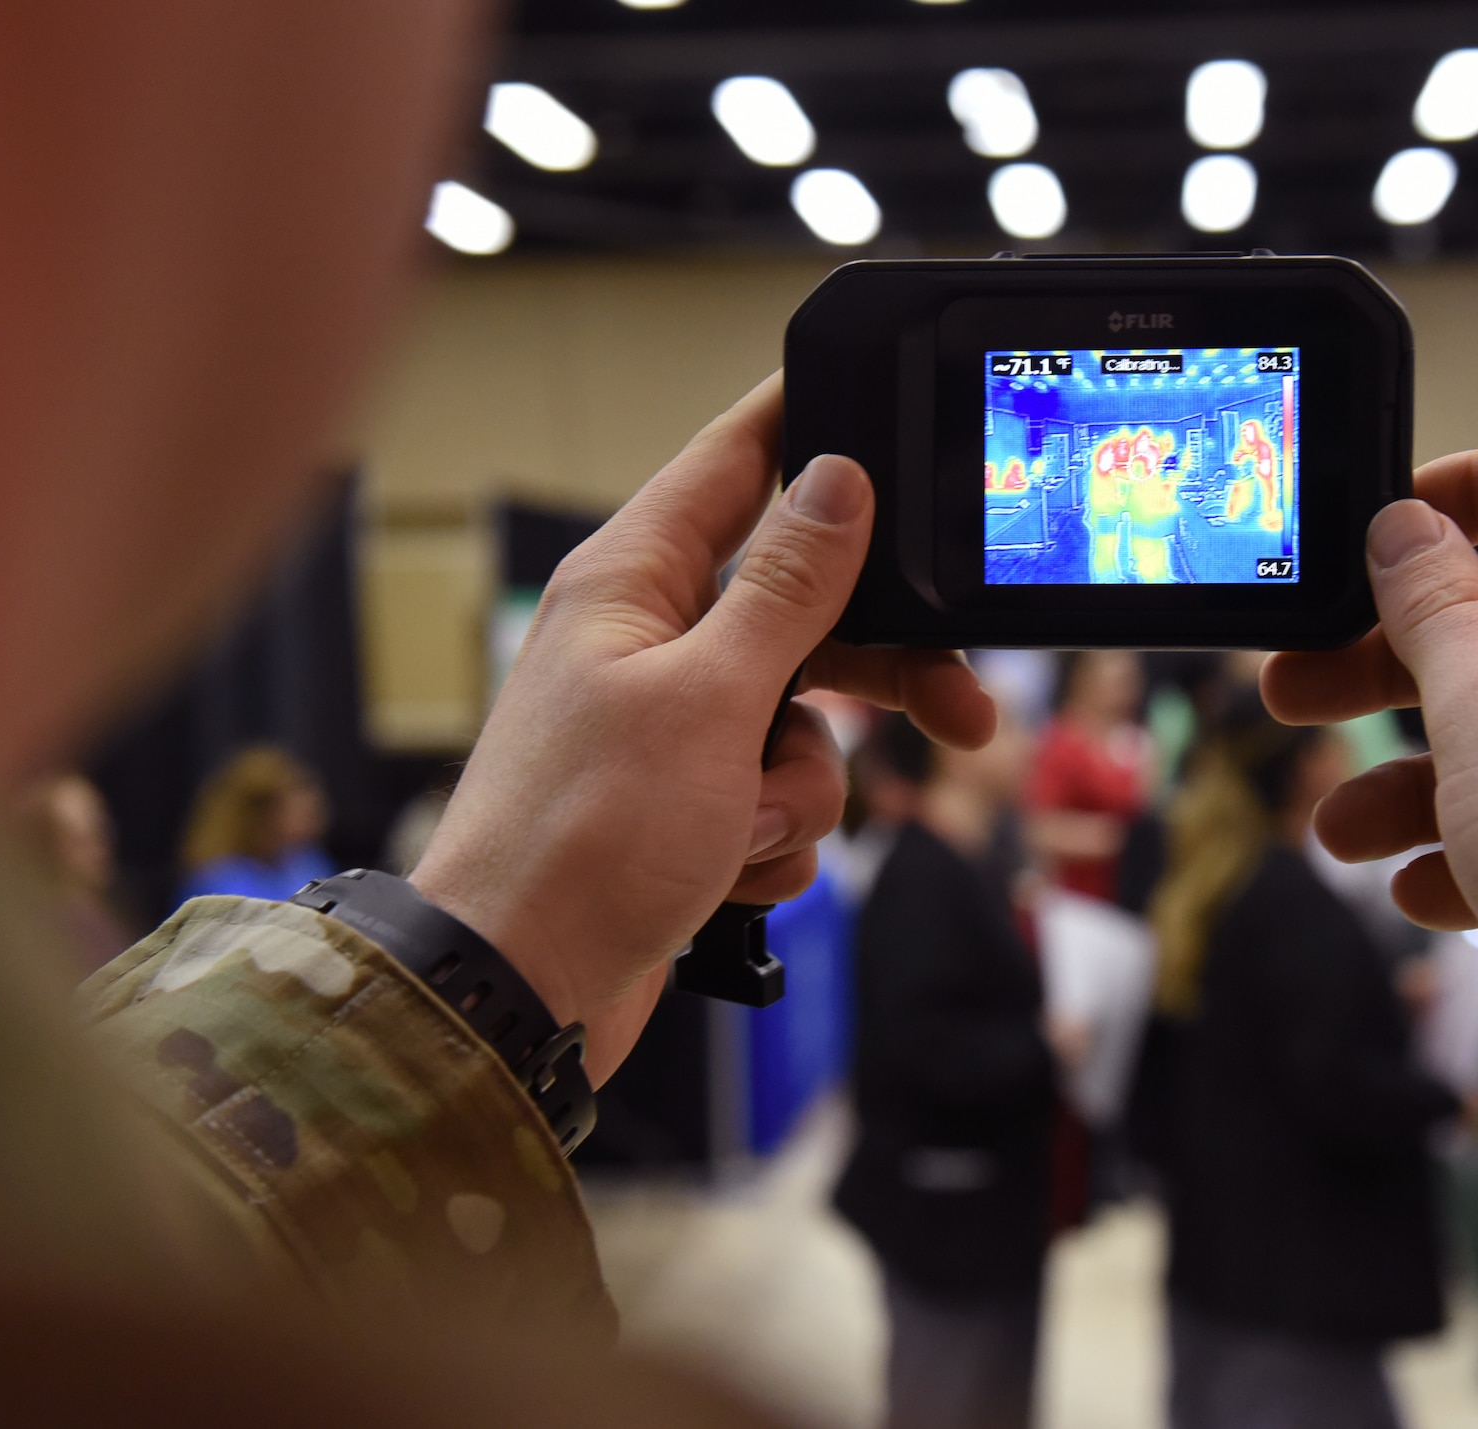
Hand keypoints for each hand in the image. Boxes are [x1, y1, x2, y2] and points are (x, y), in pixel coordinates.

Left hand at [410, 376, 995, 1081]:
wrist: (520, 992)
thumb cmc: (580, 841)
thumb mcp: (708, 701)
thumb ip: (787, 589)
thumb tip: (838, 480)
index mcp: (633, 583)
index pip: (736, 462)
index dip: (810, 422)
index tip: (881, 390)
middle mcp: (650, 641)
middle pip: (807, 611)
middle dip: (873, 676)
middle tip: (957, 709)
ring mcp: (670, 727)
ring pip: (805, 722)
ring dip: (801, 789)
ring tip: (742, 830)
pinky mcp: (686, 804)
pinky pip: (778, 796)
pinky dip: (770, 841)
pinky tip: (722, 873)